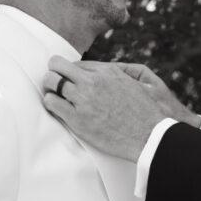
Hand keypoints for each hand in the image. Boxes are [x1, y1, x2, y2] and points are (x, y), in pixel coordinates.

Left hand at [42, 59, 199, 161]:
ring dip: (50, 87)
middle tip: (54, 81)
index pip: (77, 63)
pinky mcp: (77, 119)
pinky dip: (50, 103)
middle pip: (58, 65)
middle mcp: (93, 82)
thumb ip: (125, 72)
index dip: (71, 71)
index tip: (69, 78)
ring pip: (51, 81)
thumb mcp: (143, 82)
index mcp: (108, 71)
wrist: (151, 136)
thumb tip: (110, 70)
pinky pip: (51, 103)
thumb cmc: (150, 112)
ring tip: (53, 95)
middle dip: (54, 71)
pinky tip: (56, 108)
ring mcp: (83, 99)